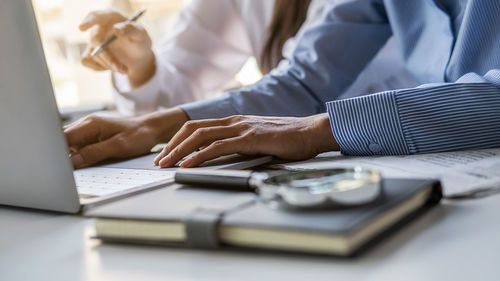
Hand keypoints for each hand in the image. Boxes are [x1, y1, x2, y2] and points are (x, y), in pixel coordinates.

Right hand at [65, 108, 189, 168]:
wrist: (150, 129)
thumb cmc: (138, 135)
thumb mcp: (118, 146)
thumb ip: (94, 153)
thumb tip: (73, 161)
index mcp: (90, 124)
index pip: (62, 137)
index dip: (55, 152)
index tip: (56, 165)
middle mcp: (85, 125)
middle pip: (62, 141)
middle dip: (58, 155)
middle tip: (60, 171)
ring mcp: (87, 131)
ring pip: (68, 145)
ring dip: (67, 157)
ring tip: (70, 170)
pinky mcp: (91, 138)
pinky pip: (78, 147)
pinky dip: (76, 157)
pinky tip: (80, 165)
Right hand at [79, 9, 155, 87]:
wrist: (137, 56)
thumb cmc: (139, 41)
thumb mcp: (141, 35)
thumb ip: (131, 29)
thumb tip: (116, 29)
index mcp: (110, 17)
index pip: (96, 16)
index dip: (89, 21)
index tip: (82, 28)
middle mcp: (99, 27)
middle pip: (95, 41)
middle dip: (108, 58)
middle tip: (120, 68)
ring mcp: (92, 40)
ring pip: (93, 54)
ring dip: (109, 65)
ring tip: (124, 68)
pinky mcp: (89, 52)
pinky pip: (86, 61)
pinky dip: (100, 68)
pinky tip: (111, 66)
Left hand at [153, 114, 339, 167]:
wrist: (310, 132)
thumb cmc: (287, 139)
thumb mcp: (257, 140)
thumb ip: (239, 144)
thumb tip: (220, 156)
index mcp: (234, 121)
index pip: (197, 127)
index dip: (178, 139)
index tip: (167, 153)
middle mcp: (233, 121)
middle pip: (192, 129)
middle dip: (172, 145)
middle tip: (159, 161)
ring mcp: (241, 128)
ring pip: (200, 137)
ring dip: (179, 151)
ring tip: (166, 164)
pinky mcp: (249, 138)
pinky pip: (218, 147)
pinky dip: (198, 156)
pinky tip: (188, 165)